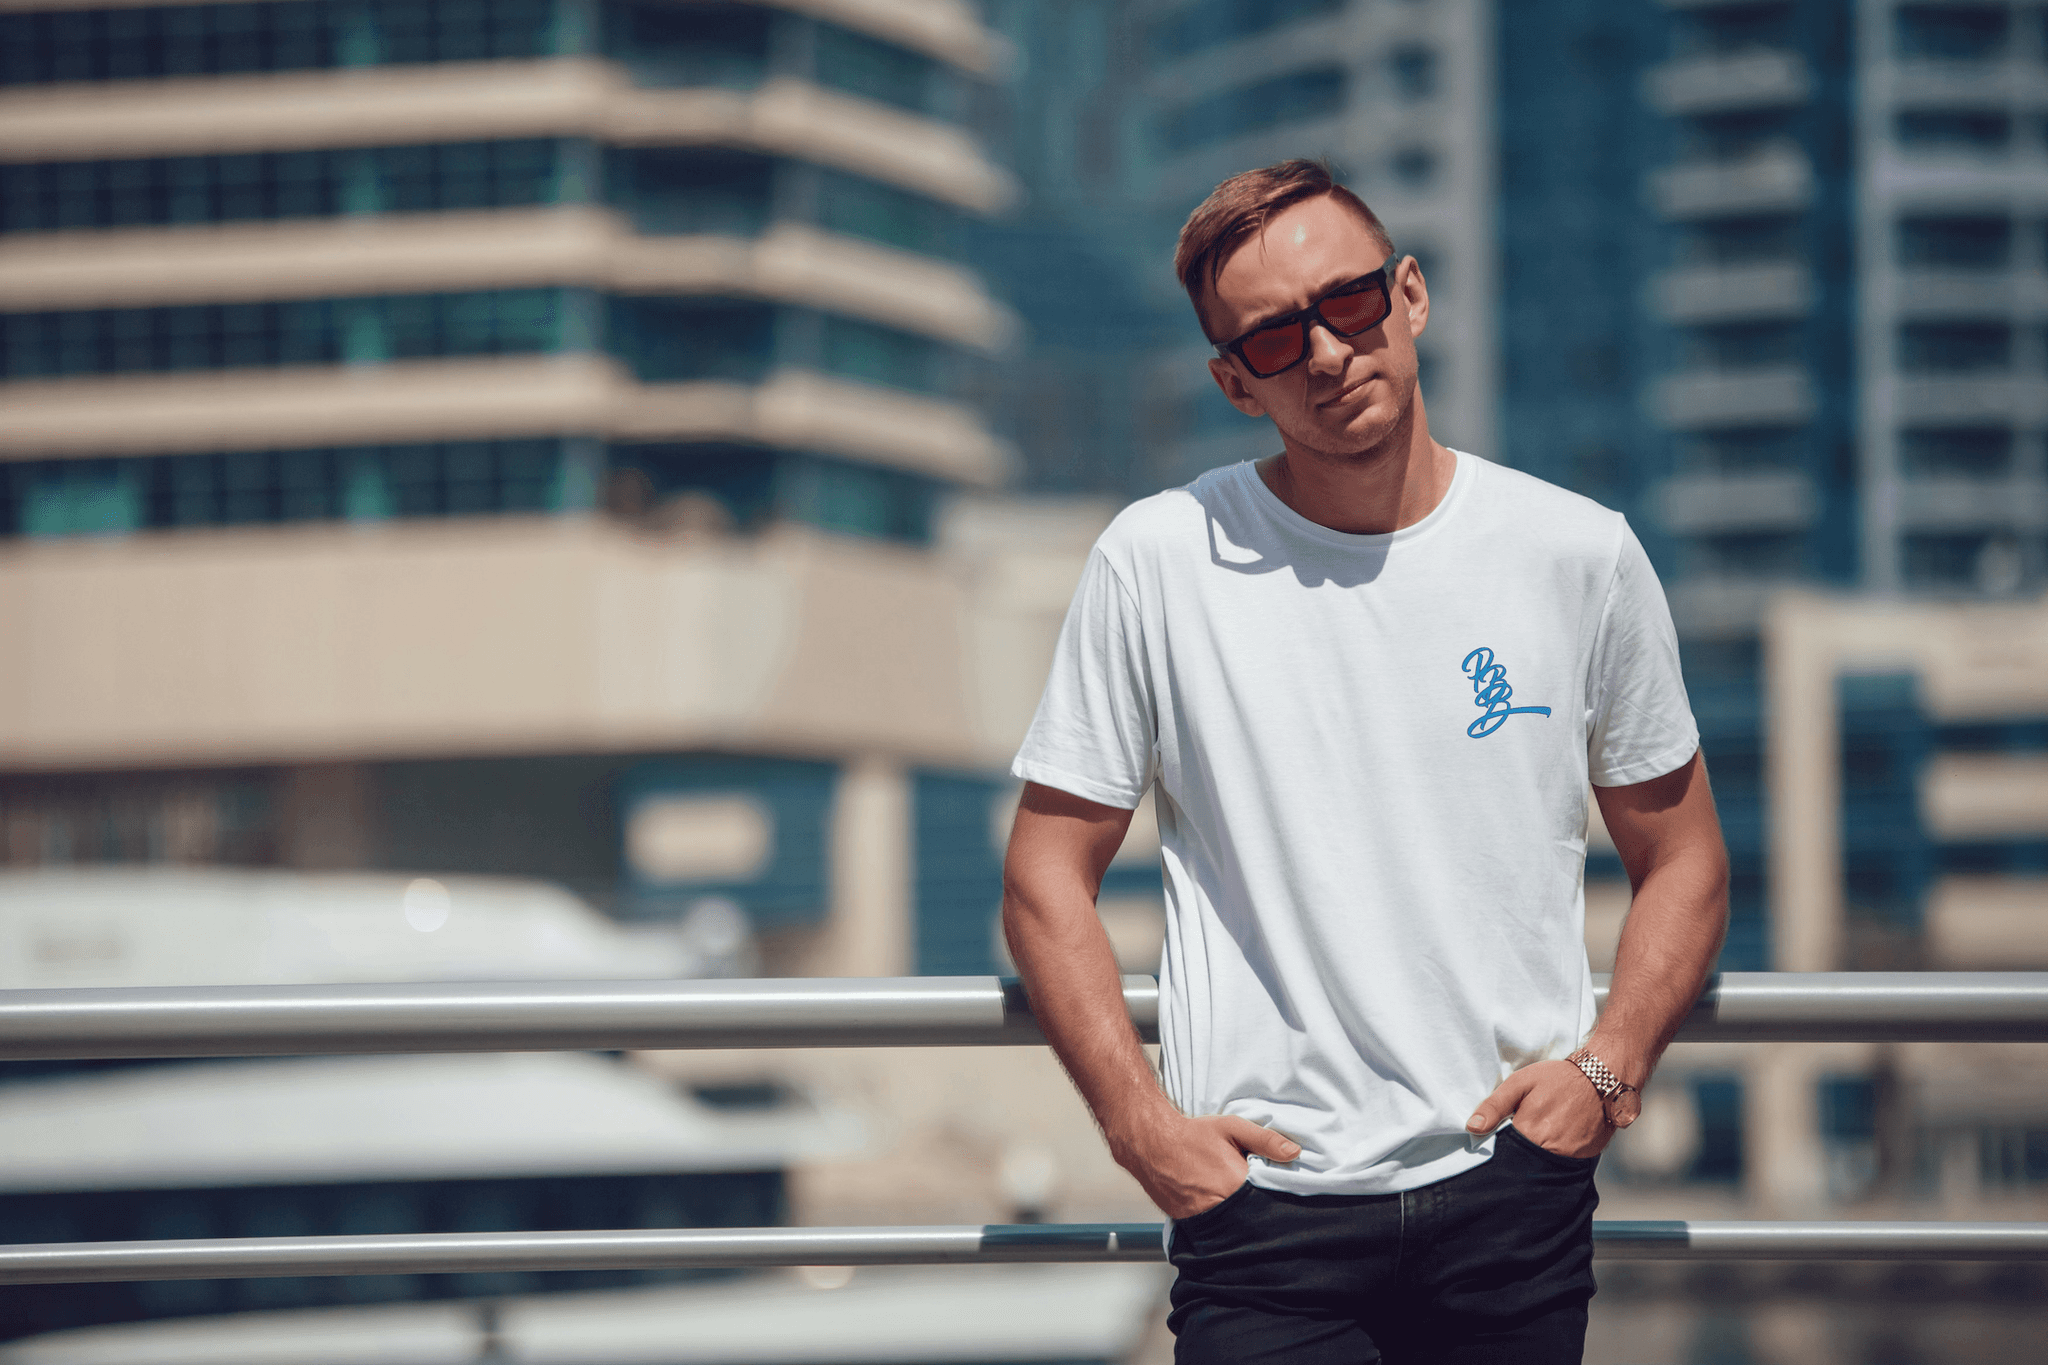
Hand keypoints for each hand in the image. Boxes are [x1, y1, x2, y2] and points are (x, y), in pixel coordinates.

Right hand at [1115, 1113, 1299, 1218]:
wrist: (1151, 1143)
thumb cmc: (1191, 1135)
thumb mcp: (1232, 1128)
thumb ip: (1265, 1140)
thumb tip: (1295, 1152)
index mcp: (1235, 1184)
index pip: (1268, 1201)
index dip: (1276, 1198)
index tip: (1280, 1196)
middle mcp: (1220, 1206)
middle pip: (1252, 1218)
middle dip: (1258, 1210)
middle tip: (1256, 1197)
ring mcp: (1202, 1219)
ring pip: (1233, 1227)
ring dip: (1240, 1219)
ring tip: (1235, 1201)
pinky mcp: (1189, 1223)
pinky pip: (1212, 1229)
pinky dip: (1220, 1222)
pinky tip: (1218, 1207)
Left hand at [1465, 1059, 1614, 1158]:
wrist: (1601, 1077)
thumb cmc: (1557, 1078)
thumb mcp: (1520, 1083)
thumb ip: (1494, 1106)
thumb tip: (1472, 1128)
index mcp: (1530, 1132)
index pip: (1505, 1153)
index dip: (1500, 1148)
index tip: (1499, 1141)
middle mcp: (1551, 1149)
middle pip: (1525, 1162)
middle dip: (1519, 1154)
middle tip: (1525, 1133)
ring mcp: (1572, 1156)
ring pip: (1546, 1165)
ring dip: (1540, 1155)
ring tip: (1543, 1134)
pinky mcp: (1587, 1156)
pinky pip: (1567, 1163)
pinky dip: (1560, 1154)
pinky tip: (1559, 1138)